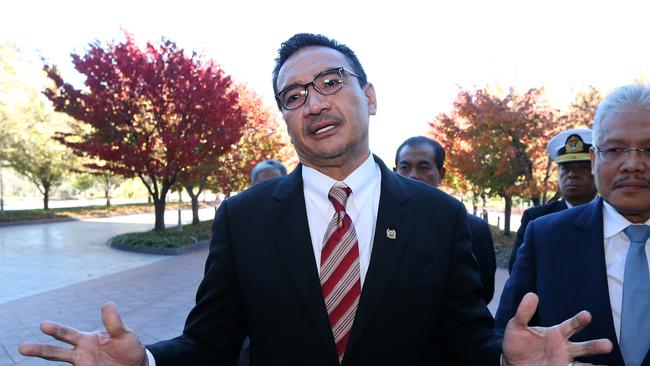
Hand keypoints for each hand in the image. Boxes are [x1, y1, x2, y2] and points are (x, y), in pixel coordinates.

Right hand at [19, 302, 147, 365]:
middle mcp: (80, 352)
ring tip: (25, 353)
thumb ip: (114, 323)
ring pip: (59, 361)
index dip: (56, 330)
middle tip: (23, 348)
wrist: (136, 365)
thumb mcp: (125, 334)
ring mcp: (82, 364)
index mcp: (87, 339)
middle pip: (56, 351)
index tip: (44, 325)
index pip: (68, 333)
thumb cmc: (129, 348)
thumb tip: (108, 304)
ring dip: (44, 358)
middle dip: (40, 349)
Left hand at [502, 293, 612, 365]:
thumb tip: (531, 295)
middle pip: (584, 346)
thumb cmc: (516, 343)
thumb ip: (524, 312)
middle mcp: (563, 347)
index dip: (578, 320)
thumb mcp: (516, 326)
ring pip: (583, 363)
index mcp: (556, 333)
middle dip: (595, 345)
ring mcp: (563, 360)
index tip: (587, 315)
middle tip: (607, 345)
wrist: (511, 361)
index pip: (571, 325)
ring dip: (596, 365)